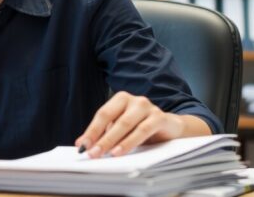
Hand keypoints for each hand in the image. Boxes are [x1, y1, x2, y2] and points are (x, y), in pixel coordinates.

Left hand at [75, 91, 206, 157]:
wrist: (172, 128)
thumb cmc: (142, 127)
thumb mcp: (122, 129)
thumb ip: (104, 134)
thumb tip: (81, 144)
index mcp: (121, 99)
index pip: (102, 114)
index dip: (91, 131)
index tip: (81, 146)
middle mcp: (134, 100)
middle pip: (112, 118)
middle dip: (100, 138)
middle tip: (91, 153)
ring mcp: (148, 107)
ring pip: (126, 124)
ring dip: (113, 140)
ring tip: (104, 154)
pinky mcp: (160, 117)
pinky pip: (143, 130)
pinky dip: (130, 141)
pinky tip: (120, 151)